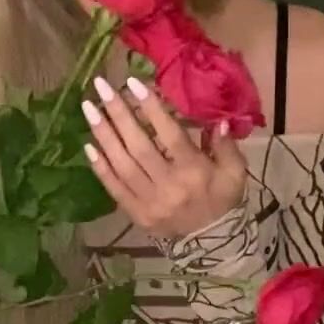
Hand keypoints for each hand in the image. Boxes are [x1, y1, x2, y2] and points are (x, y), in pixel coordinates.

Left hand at [80, 73, 247, 240]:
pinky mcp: (136, 214)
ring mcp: (149, 202)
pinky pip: (114, 188)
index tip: (132, 83)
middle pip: (139, 146)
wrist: (212, 240)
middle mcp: (169, 186)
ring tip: (88, 108)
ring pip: (121, 164)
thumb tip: (217, 119)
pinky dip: (100, 167)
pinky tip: (88, 144)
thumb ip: (225, 145)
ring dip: (103, 134)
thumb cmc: (223, 198)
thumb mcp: (235, 171)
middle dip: (118, 114)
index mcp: (194, 172)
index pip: (169, 135)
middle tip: (101, 87)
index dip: (151, 108)